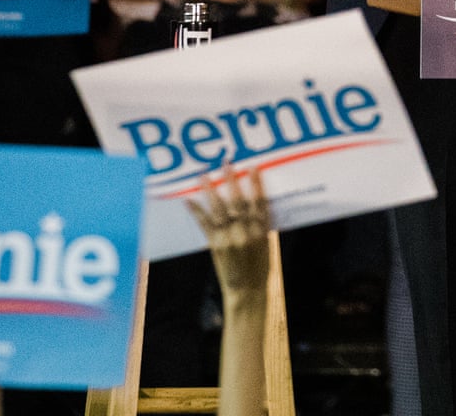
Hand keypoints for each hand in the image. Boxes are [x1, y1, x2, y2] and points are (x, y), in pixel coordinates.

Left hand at [186, 165, 270, 296]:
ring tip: (204, 175)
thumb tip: (254, 202)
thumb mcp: (267, 242)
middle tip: (226, 162)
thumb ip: (261, 223)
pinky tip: (188, 200)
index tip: (252, 167)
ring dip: (210, 190)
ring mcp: (229, 238)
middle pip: (238, 200)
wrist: (247, 292)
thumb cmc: (260, 266)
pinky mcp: (216, 245)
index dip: (256, 183)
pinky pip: (205, 225)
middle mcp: (245, 231)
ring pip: (219, 209)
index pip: (259, 201)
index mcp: (261, 229)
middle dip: (231, 180)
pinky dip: (196, 212)